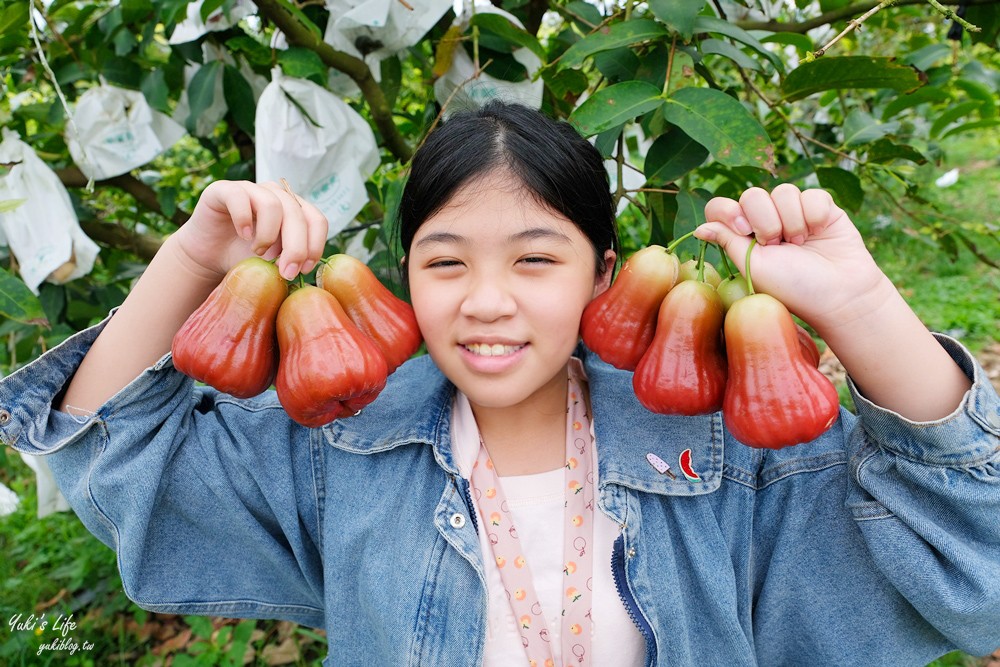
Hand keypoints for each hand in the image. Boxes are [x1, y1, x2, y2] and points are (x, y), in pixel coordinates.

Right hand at [173, 180, 328, 280]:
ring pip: (272, 204)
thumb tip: (307, 268)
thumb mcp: (275, 262)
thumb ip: (292, 260)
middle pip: (297, 214)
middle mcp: (276, 194)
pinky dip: (244, 219)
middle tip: (286, 272)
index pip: (316, 220)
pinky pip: (240, 197)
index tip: (304, 270)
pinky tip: (243, 235)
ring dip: (269, 235)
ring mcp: (251, 189)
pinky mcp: (224, 190)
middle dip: (296, 247)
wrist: (209, 256)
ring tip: (259, 252)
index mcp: (294, 209)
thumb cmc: (245, 258)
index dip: (314, 245)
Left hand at [695, 184, 892, 333]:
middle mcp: (766, 221)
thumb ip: (728, 242)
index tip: (744, 231)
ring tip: (800, 244)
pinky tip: (819, 233)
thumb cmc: (793, 287)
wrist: (839, 292)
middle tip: (777, 244)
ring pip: (783, 191)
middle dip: (765, 221)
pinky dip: (814, 215)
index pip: (721, 207)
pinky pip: (811, 194)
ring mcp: (792, 212)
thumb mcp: (753, 266)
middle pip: (752, 195)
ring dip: (792, 221)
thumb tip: (698, 229)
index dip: (729, 212)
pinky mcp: (820, 206)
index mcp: (743, 236)